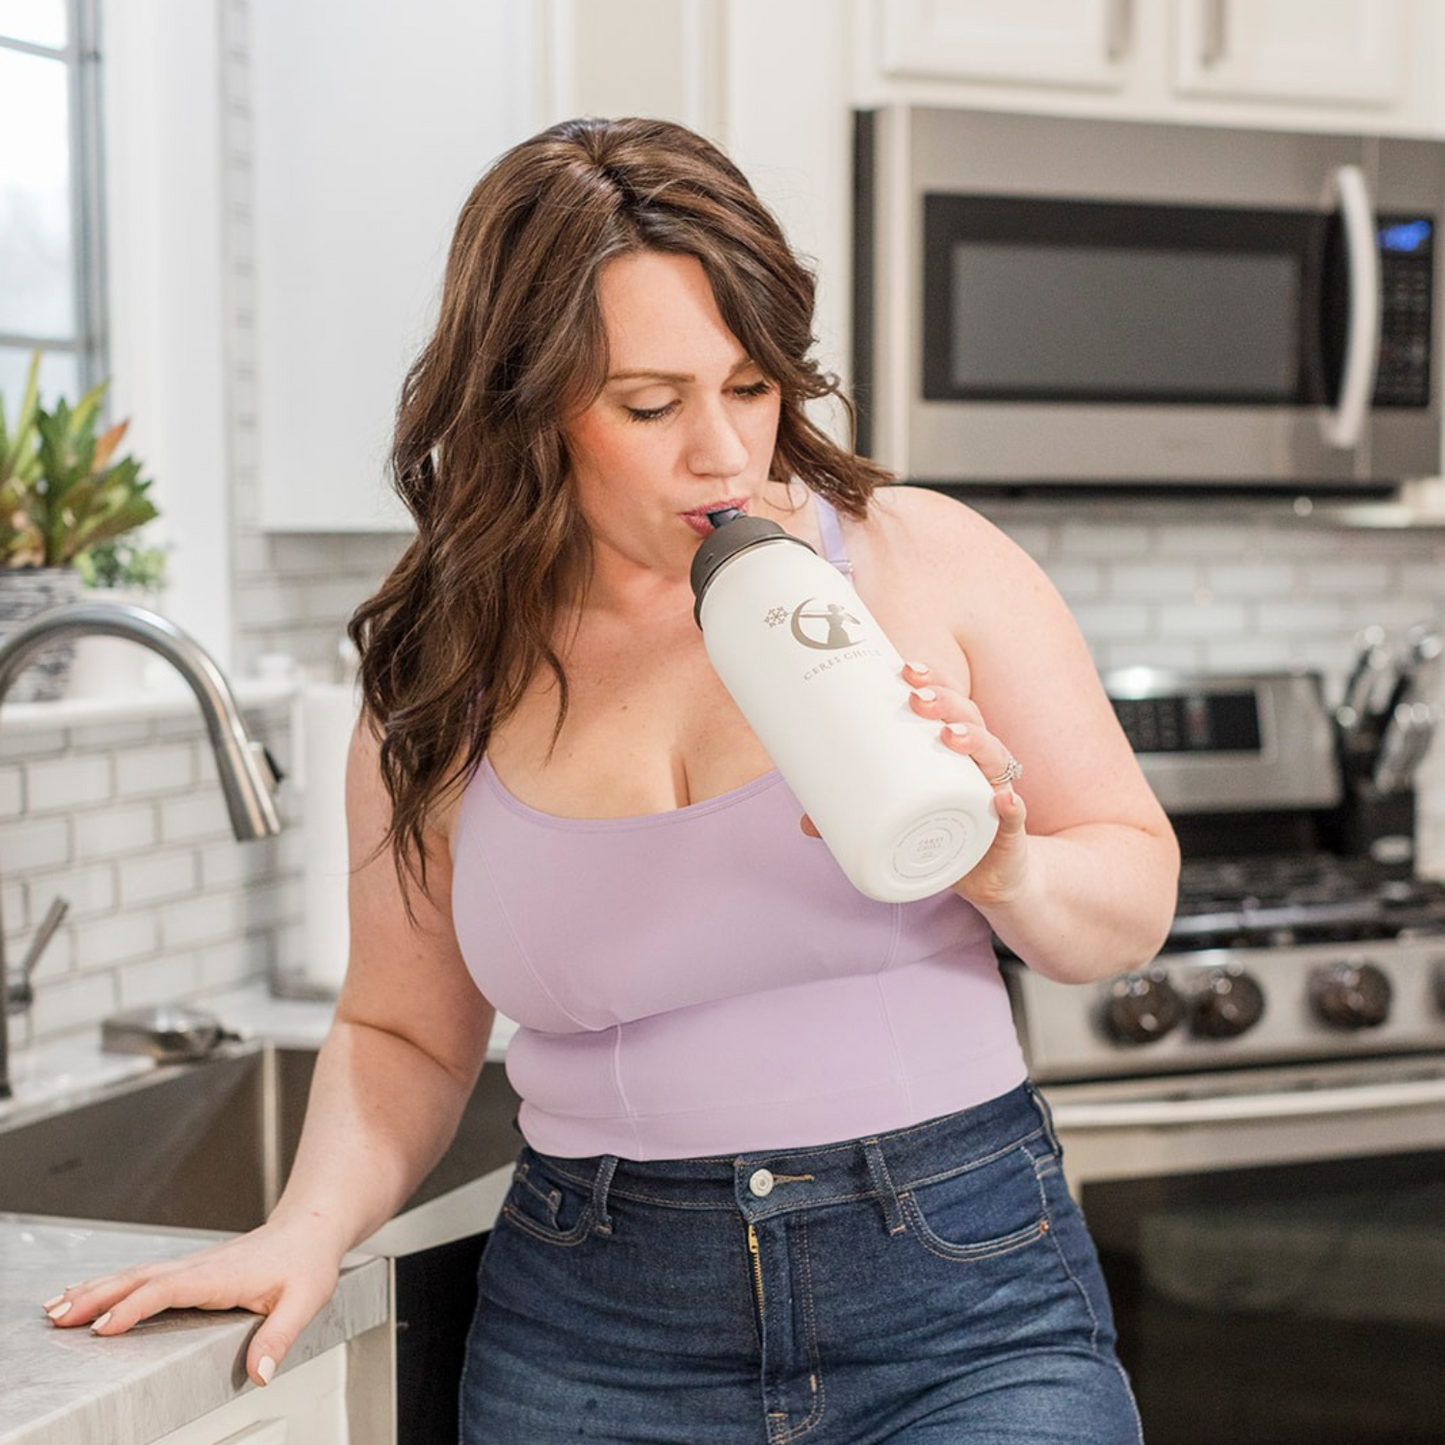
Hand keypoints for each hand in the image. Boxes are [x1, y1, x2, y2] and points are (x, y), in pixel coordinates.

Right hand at [41, 1215, 344, 1386]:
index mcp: (222, 1275)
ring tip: (57, 1309)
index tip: (103, 1326)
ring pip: (136, 1275)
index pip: (169, 1289)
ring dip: (96, 1290)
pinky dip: (111, 1285)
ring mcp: (193, 1266)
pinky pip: (144, 1276)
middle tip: (58, 1317)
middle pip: (140, 1278)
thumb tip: (259, 1373)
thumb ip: (278, 1337)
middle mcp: (200, 1267)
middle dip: (97, 1297)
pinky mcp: (191, 1270)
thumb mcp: (303, 1301)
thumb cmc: (307, 1263)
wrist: (310, 1229)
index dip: (134, 1307)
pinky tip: (90, 1293)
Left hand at [798, 660, 1028, 905]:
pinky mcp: (1009, 832)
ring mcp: (998, 793)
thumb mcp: (899, 821)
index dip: (933, 680)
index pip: (949, 703)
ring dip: (975, 741)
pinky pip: (1014, 817)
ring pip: (994, 757)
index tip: (903, 669)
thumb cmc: (944, 833)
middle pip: (970, 718)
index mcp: (956, 750)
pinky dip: (1011, 807)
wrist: (993, 877)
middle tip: (916, 699)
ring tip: (949, 736)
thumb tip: (805, 823)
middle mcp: (981, 764)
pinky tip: (1004, 799)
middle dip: (946, 701)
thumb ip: (856, 819)